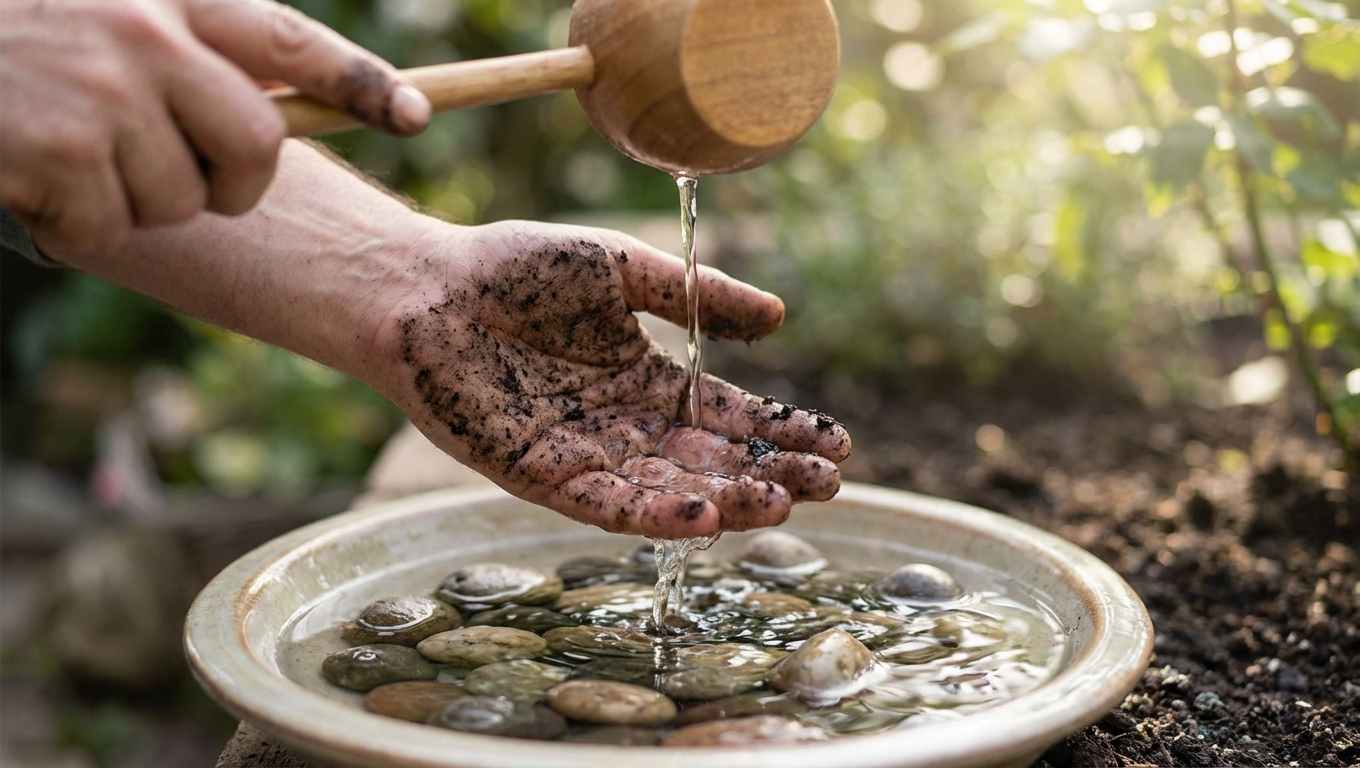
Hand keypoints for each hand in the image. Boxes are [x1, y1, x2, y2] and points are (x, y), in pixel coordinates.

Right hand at [0, 0, 429, 257]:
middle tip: (184, 174)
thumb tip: (291, 116)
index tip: (416, 117)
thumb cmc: (24, 35)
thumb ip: (198, 52)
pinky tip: (31, 174)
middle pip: (258, 146)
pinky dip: (74, 221)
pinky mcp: (57, 145)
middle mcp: (145, 32)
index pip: (291, 41)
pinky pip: (111, 224)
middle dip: (233, 182)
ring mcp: (102, 89)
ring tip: (73, 152)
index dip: (361, 83)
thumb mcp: (114, 16)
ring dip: (135, 199)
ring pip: (183, 198)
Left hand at [377, 221, 850, 538]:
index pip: (727, 414)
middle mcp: (623, 425)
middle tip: (825, 485)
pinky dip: (657, 512)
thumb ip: (696, 296)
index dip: (779, 431)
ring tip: (779, 504)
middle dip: (767, 474)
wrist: (428, 289)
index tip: (835, 444)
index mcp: (645, 379)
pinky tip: (705, 514)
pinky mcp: (541, 477)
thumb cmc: (517, 268)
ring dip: (725, 500)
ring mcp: (584, 455)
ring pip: (668, 489)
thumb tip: (778, 316)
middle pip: (709, 460)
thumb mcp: (622, 271)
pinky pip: (608, 503)